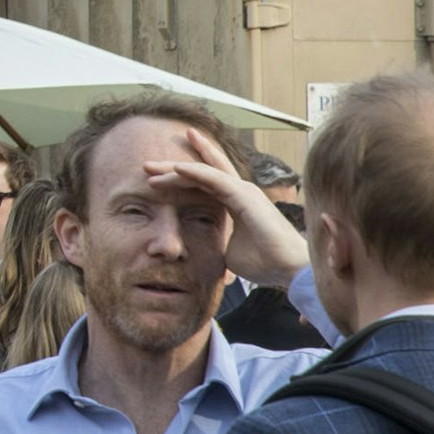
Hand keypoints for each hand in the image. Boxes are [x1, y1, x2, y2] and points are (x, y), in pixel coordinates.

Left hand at [132, 126, 307, 288]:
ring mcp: (242, 190)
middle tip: (146, 163)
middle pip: (200, 171)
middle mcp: (239, 191)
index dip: (181, 177)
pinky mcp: (244, 195)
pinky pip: (214, 179)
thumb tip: (200, 248)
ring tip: (150, 166)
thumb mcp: (229, 250)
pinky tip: (175, 170)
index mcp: (235, 202)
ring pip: (203, 172)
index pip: (203, 182)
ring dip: (175, 169)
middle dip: (173, 167)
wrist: (287, 270)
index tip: (154, 177)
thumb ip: (216, 241)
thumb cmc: (265, 262)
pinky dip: (194, 172)